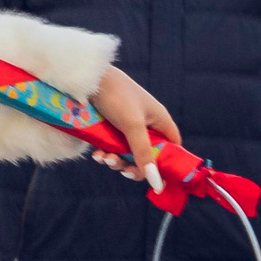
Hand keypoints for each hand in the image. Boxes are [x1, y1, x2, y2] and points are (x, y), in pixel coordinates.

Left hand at [89, 64, 181, 192]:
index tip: (157, 178)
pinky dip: (106, 153)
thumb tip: (156, 181)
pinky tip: (97, 154)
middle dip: (135, 165)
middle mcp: (146, 123)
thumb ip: (143, 152)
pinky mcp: (110, 126)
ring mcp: (127, 125)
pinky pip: (112, 146)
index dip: (167, 163)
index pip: (172, 147)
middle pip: (148, 154)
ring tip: (103, 158)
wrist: (88, 79)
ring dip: (116, 160)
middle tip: (122, 171)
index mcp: (160, 120)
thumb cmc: (116, 96)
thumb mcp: (132, 126)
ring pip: (127, 153)